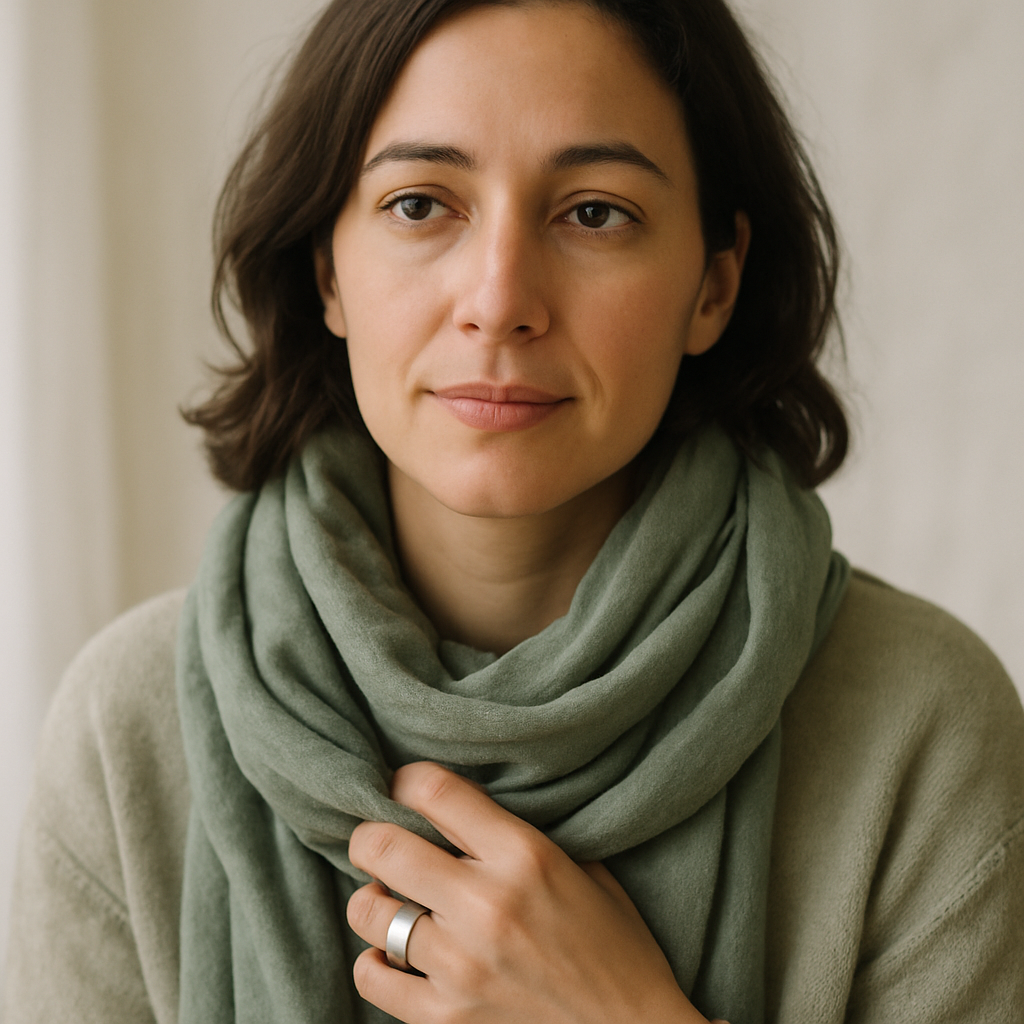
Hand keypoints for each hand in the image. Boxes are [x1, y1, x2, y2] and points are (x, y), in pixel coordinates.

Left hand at [346, 761, 712, 1023]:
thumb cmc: (614, 945)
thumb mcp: (582, 868)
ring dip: (374, 898)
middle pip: (382, 845)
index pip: (434, 791)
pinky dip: (375, 960)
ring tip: (391, 898)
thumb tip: (456, 810)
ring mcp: (461, 966)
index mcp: (523, 854)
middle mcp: (486, 904)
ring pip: (368, 910)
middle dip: (370, 836)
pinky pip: (372, 977)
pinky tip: (392, 952)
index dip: (406, 780)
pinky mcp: (446, 1019)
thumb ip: (517, 836)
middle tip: (379, 841)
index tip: (403, 787)